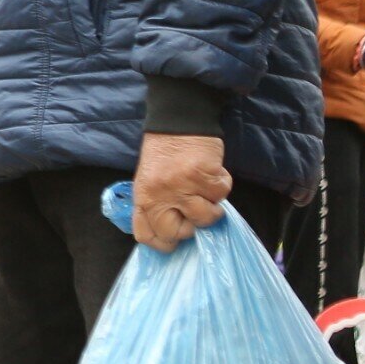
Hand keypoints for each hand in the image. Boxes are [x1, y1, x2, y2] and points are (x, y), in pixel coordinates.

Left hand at [131, 132, 229, 252]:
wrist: (178, 120)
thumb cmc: (165, 152)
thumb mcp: (149, 181)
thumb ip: (157, 205)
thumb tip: (175, 232)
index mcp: (143, 197)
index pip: (146, 235)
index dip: (163, 242)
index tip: (175, 239)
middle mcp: (159, 196)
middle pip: (178, 233)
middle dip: (192, 226)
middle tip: (195, 209)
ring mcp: (182, 187)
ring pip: (206, 218)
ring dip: (211, 205)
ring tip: (205, 188)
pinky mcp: (204, 176)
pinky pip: (221, 195)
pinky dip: (221, 185)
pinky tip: (212, 172)